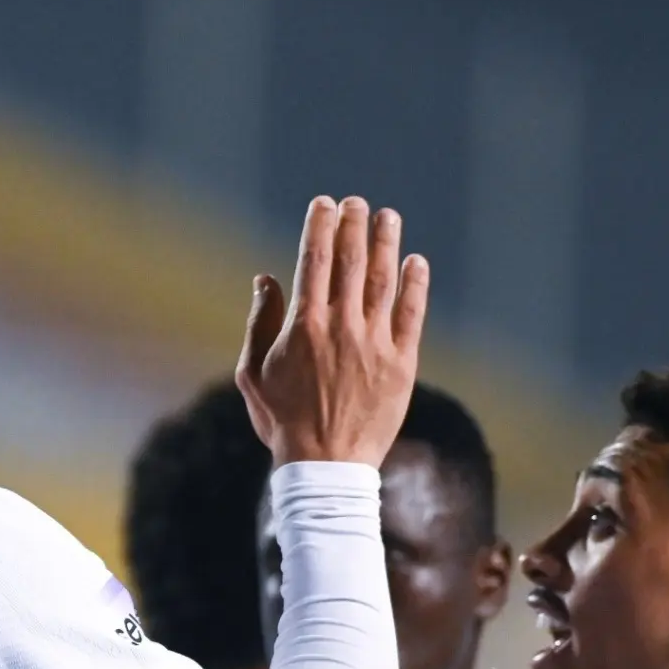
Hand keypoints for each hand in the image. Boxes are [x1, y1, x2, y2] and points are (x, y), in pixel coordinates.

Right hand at [236, 195, 428, 467]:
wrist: (326, 465)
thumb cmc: (282, 421)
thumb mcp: (252, 373)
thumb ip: (260, 322)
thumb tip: (266, 279)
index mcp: (303, 325)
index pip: (314, 260)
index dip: (320, 226)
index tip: (324, 204)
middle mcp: (341, 326)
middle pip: (351, 261)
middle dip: (354, 225)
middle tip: (357, 203)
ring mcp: (375, 344)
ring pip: (383, 281)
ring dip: (386, 244)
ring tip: (388, 217)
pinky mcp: (402, 363)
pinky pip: (411, 315)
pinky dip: (415, 285)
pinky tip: (416, 262)